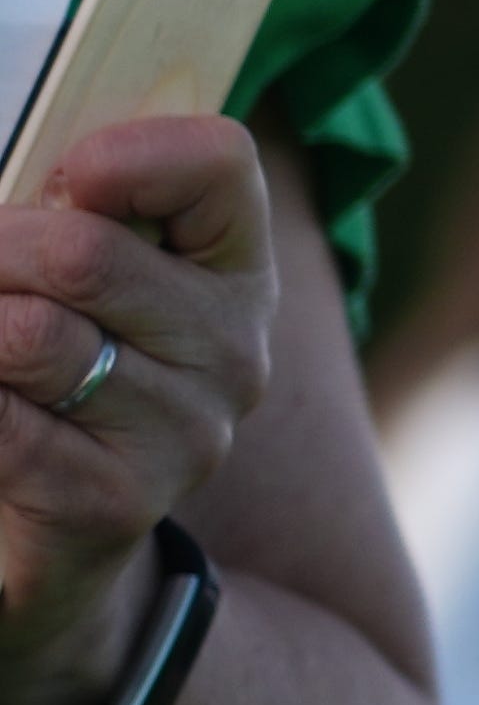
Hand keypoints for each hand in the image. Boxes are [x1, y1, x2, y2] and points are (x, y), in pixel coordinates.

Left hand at [0, 113, 276, 704]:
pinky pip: (5, 429)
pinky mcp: (120, 503)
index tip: (61, 179)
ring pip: (32, 338)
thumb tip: (13, 191)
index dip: (125, 153)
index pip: (218, 162)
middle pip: (84, 254)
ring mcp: (186, 434)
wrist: (46, 550)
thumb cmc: (44, 386)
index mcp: (230, 270)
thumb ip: (66, 221)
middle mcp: (231, 349)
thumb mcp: (72, 287)